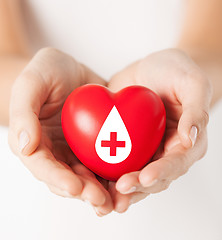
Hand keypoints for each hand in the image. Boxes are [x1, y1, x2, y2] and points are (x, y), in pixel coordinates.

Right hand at [8, 47, 112, 215]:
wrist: (70, 69)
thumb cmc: (47, 71)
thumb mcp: (31, 83)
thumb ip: (24, 113)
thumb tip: (25, 146)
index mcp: (35, 142)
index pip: (43, 167)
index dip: (58, 179)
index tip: (75, 187)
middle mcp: (55, 151)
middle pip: (67, 178)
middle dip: (84, 192)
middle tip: (101, 201)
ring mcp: (75, 149)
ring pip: (87, 176)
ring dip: (101, 190)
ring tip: (116, 201)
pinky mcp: (94, 144)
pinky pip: (104, 161)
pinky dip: (114, 174)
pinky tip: (126, 180)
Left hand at [108, 49, 211, 212]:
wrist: (152, 68)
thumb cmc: (176, 72)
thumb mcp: (191, 83)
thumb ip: (196, 110)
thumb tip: (190, 139)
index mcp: (185, 142)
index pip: (176, 163)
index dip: (162, 172)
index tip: (145, 177)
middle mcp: (165, 151)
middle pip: (153, 177)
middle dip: (137, 187)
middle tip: (119, 191)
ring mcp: (144, 149)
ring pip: (133, 175)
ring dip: (120, 190)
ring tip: (104, 200)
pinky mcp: (125, 144)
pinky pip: (115, 161)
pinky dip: (104, 174)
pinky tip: (92, 182)